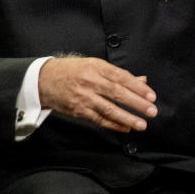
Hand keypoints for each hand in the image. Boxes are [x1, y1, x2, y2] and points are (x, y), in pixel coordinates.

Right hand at [38, 57, 157, 132]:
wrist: (42, 79)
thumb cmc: (73, 70)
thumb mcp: (95, 65)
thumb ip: (118, 74)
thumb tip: (142, 80)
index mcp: (97, 67)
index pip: (122, 77)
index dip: (138, 87)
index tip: (151, 96)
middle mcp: (90, 82)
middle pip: (117, 93)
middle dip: (137, 103)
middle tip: (152, 111)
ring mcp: (83, 97)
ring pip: (108, 109)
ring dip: (127, 118)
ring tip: (141, 124)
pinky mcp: (77, 110)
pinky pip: (98, 119)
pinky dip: (112, 124)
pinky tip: (125, 128)